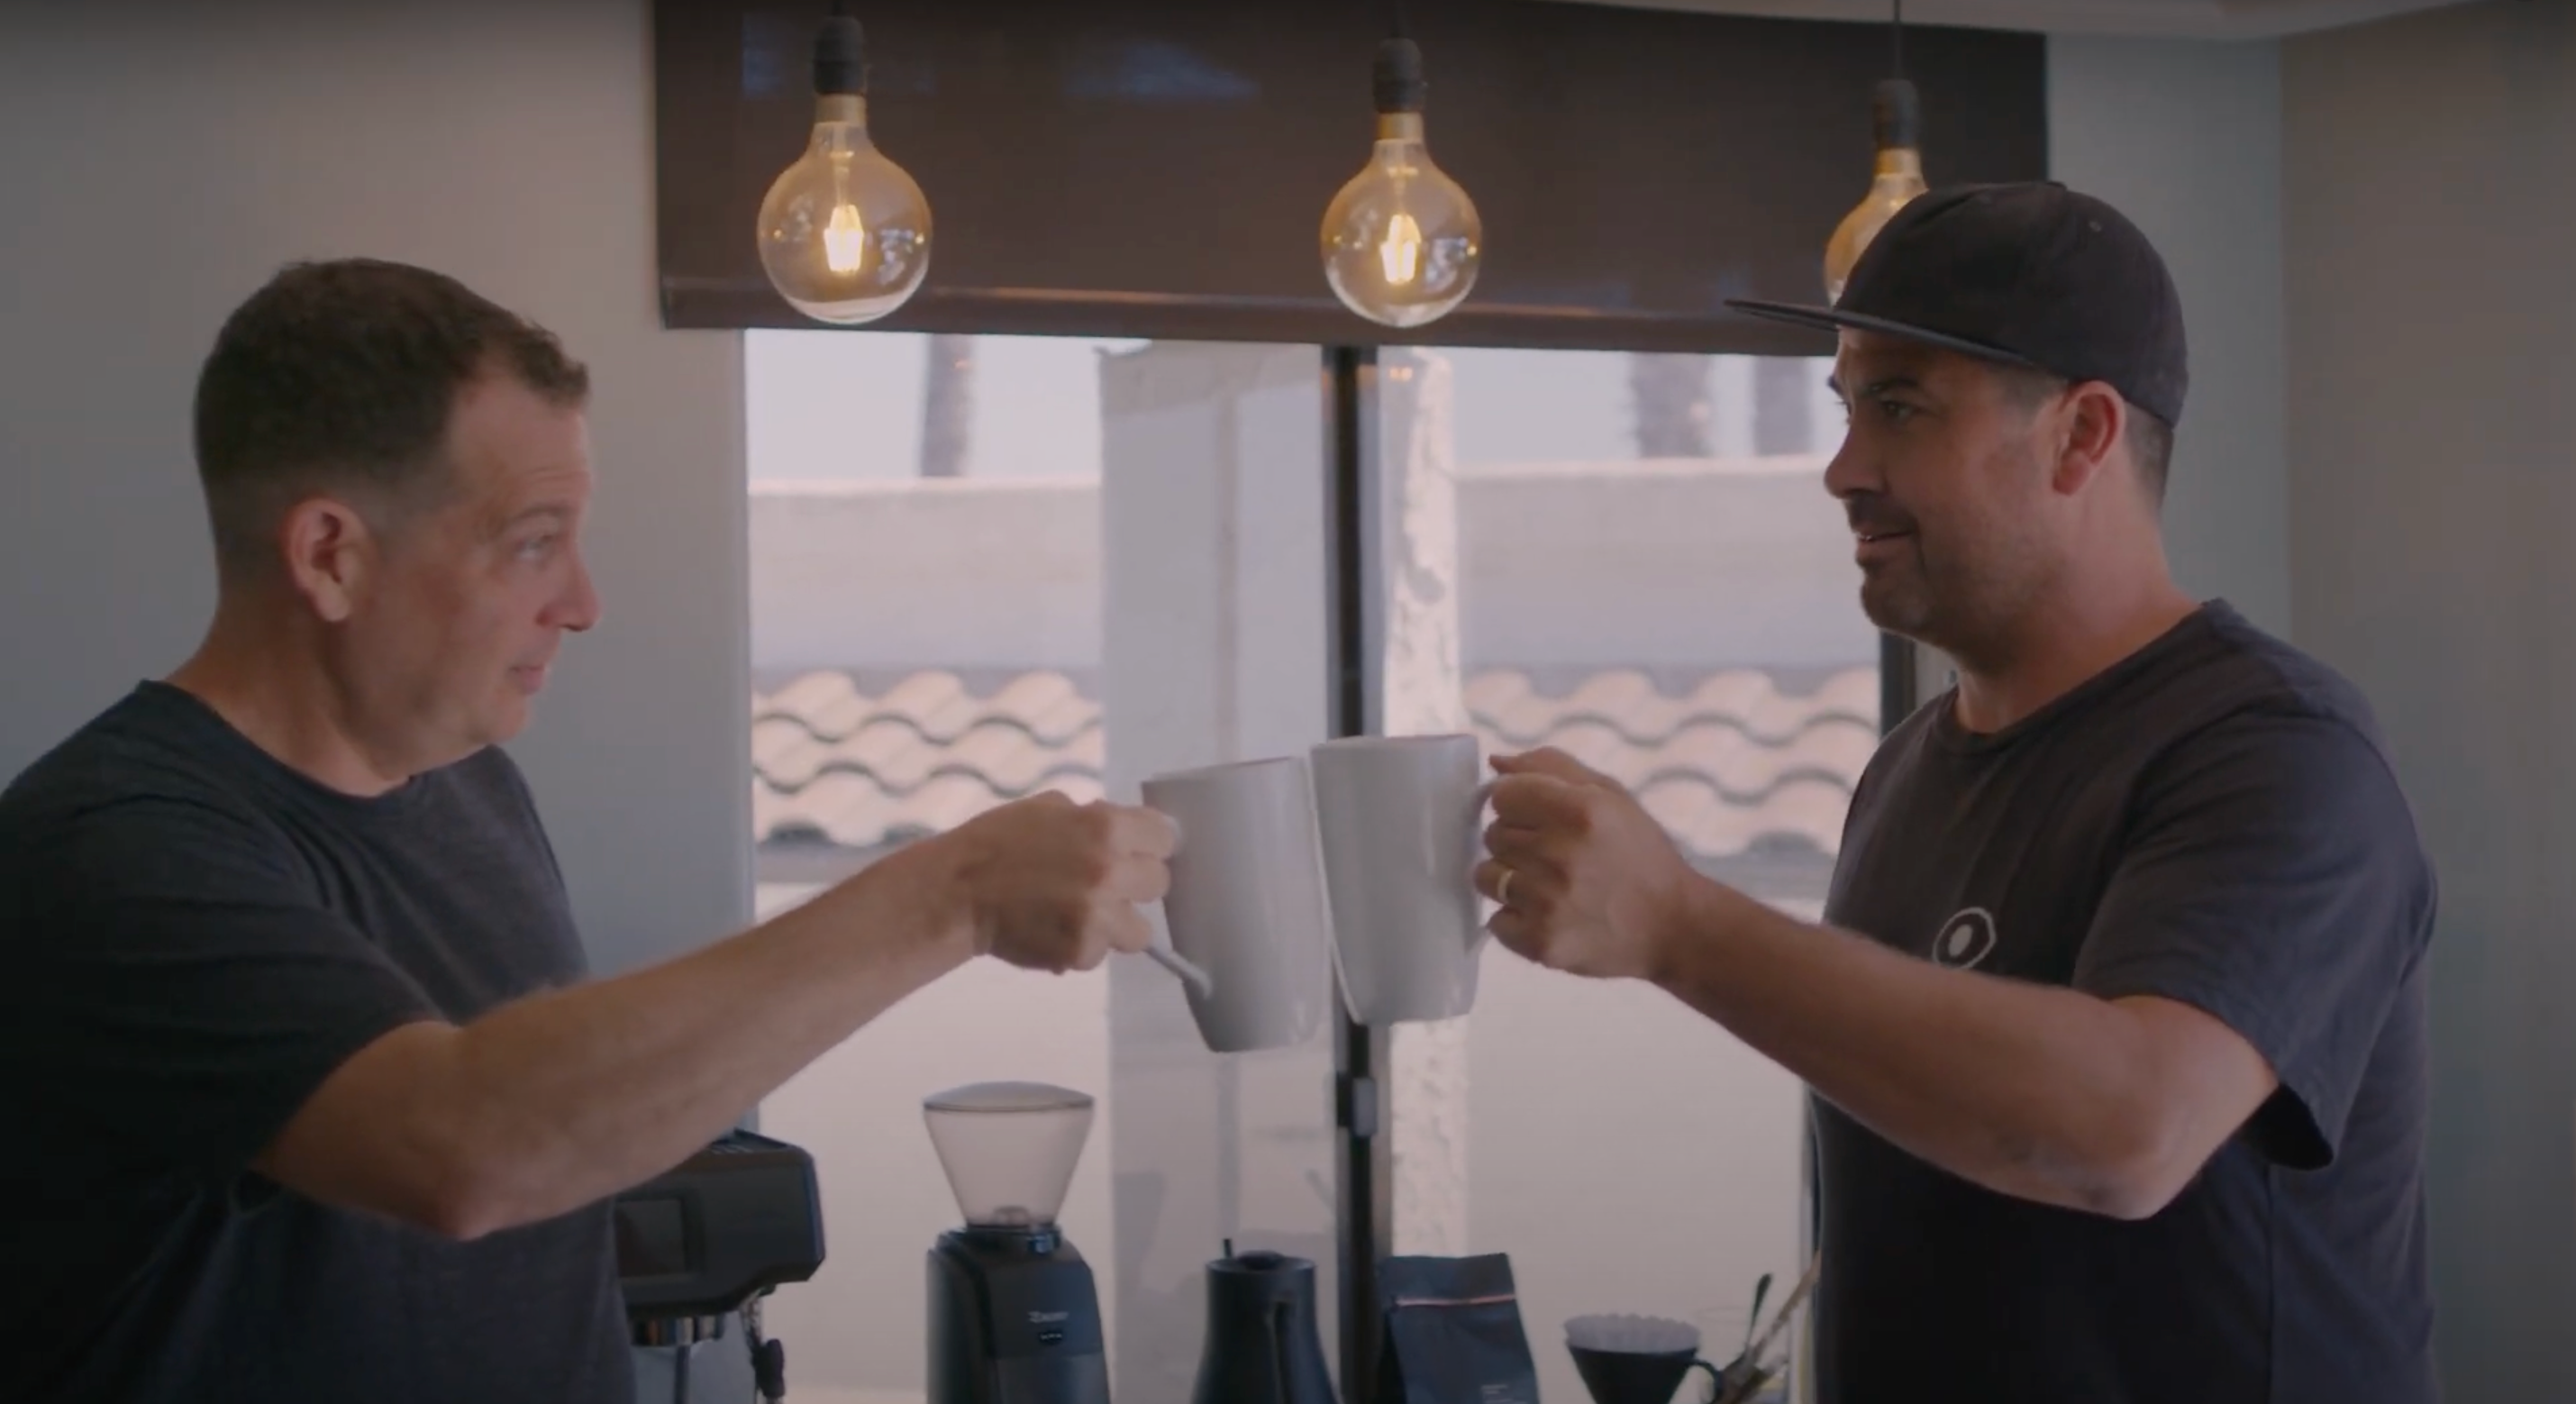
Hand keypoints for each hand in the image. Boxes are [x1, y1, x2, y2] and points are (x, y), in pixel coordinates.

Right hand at [947, 792, 1176, 972]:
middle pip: (1159, 884)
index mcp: (1108, 828)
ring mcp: (1098, 915)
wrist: (957, 891)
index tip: (1135, 853)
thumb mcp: (1050, 808)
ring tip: (1081, 916)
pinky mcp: (1082, 951)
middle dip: (1134, 884)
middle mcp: (1111, 871)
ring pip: (1139, 931)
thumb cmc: (999, 841)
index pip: (1165, 838)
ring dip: (1116, 925)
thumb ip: (1094, 819)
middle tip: (1103, 886)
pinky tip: (1055, 932)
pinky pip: (1102, 953)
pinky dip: (1083, 946)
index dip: (1148, 845)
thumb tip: (1125, 833)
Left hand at [1475, 748, 1704, 980]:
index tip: (1540, 818)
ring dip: (1510, 880)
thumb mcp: (1611, 797)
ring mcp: (1548, 902)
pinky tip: (1548, 915)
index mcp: (1580, 811)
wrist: (1673, 926)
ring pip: (1485, 876)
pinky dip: (1515, 919)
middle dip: (1517, 841)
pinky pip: (1495, 921)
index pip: (1502, 795)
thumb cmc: (1641, 854)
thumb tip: (1496, 762)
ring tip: (1548, 886)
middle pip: (1493, 834)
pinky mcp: (1541, 941)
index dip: (1518, 803)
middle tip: (1554, 856)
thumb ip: (1552, 769)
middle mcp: (1560, 854)